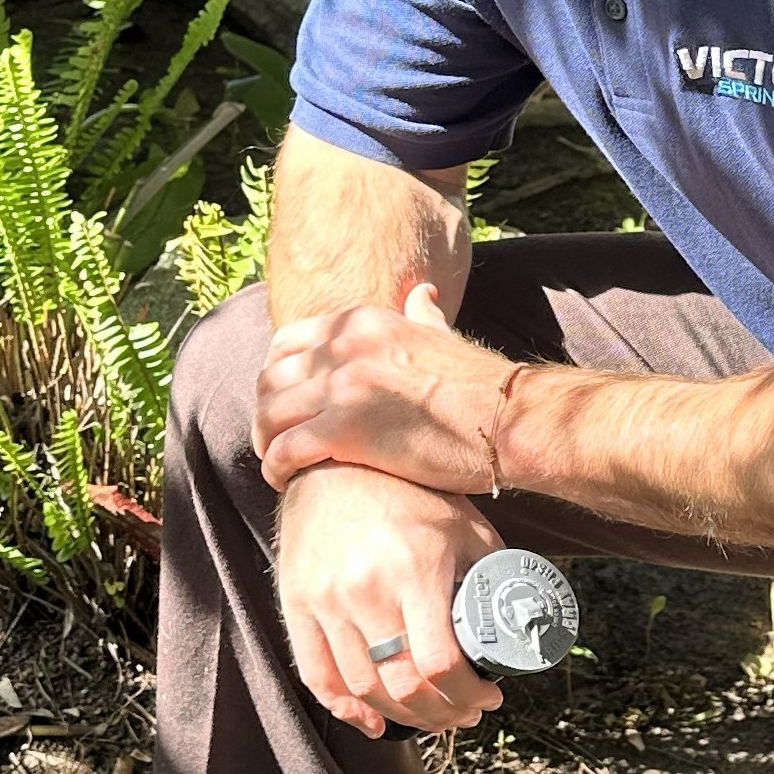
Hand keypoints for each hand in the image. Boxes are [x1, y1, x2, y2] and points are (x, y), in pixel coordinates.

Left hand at [256, 282, 521, 499]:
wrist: (508, 419)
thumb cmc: (481, 387)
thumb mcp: (442, 334)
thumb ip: (422, 314)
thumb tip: (423, 292)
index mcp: (361, 323)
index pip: (287, 340)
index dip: (275, 373)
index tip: (282, 400)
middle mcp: (344, 347)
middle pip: (270, 378)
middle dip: (265, 410)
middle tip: (273, 438)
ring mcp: (342, 387)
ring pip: (269, 414)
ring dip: (265, 442)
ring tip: (276, 463)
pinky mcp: (344, 431)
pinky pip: (285, 450)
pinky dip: (276, 468)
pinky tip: (283, 481)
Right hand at [274, 459, 505, 737]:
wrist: (334, 466)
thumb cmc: (409, 495)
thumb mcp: (463, 524)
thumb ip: (490, 571)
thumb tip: (524, 620)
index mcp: (416, 567)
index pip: (440, 661)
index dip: (469, 694)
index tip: (489, 697)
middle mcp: (367, 587)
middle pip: (403, 685)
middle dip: (442, 714)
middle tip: (464, 715)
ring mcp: (327, 599)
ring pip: (363, 688)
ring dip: (403, 717)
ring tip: (431, 716)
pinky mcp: (296, 604)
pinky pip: (316, 676)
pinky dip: (347, 710)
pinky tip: (375, 721)